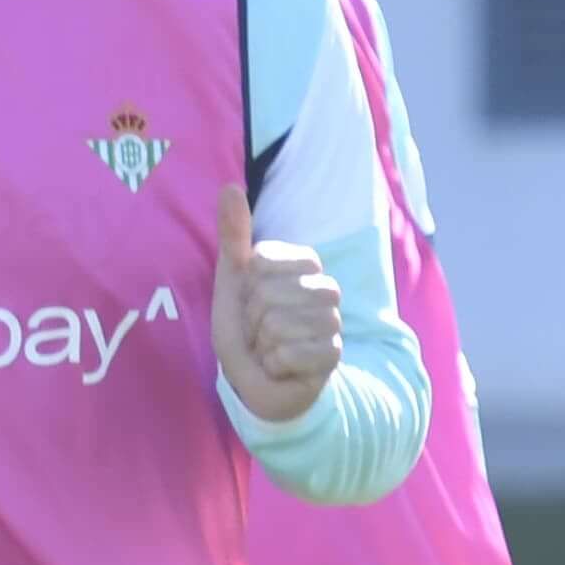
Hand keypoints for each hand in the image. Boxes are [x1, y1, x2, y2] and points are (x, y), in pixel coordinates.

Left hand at [212, 186, 342, 423]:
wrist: (257, 378)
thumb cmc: (245, 326)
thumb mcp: (233, 278)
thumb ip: (234, 233)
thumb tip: (230, 187)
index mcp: (305, 264)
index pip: (262, 261)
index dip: (245, 287)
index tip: (250, 300)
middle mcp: (327, 288)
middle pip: (267, 294)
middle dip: (250, 318)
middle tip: (257, 330)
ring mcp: (333, 322)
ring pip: (276, 325)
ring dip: (260, 344)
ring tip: (268, 348)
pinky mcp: (334, 355)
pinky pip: (287, 354)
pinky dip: (272, 364)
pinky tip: (280, 366)